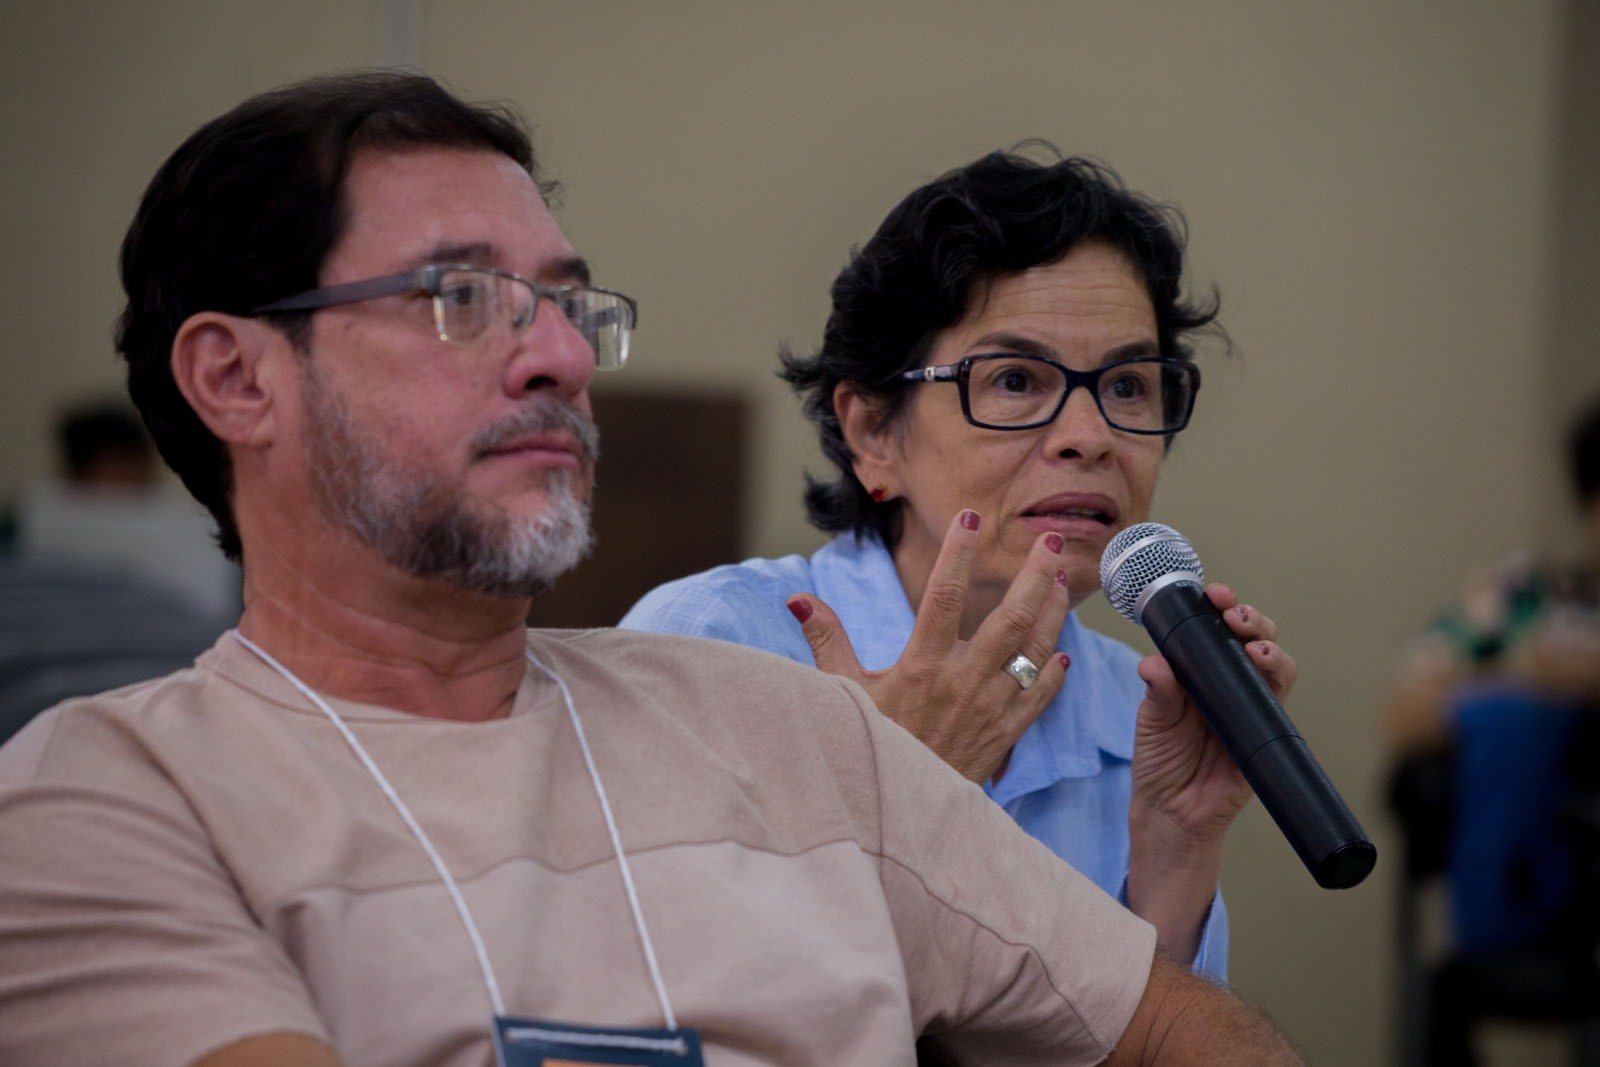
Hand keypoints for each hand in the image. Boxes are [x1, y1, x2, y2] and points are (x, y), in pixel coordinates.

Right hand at [786, 510, 1071, 782]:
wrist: (898, 813)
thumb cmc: (867, 746)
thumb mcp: (840, 693)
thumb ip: (827, 640)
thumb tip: (798, 599)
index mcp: (921, 666)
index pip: (943, 597)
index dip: (958, 554)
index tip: (971, 518)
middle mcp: (962, 683)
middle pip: (1010, 618)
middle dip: (1034, 575)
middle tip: (1051, 540)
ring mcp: (989, 709)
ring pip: (1034, 651)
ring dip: (1051, 612)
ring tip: (1062, 579)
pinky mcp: (1005, 736)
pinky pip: (1039, 698)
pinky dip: (1052, 673)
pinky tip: (1059, 650)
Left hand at [1126, 583, 1294, 962]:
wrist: (1173, 812)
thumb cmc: (1160, 761)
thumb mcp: (1151, 721)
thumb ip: (1158, 692)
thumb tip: (1154, 665)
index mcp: (1198, 672)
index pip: (1215, 630)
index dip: (1217, 607)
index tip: (1211, 593)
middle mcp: (1227, 683)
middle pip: (1251, 637)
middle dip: (1248, 617)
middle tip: (1231, 611)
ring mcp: (1250, 704)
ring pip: (1273, 663)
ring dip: (1267, 644)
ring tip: (1251, 642)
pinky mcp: (1266, 730)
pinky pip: (1278, 699)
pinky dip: (1276, 678)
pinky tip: (1264, 667)